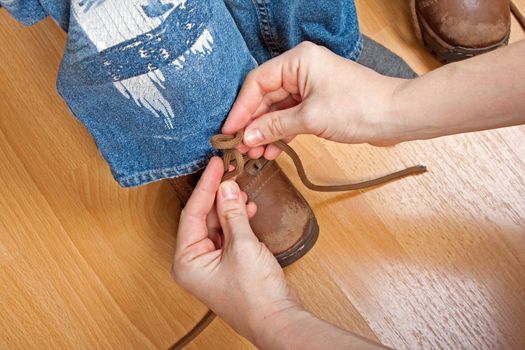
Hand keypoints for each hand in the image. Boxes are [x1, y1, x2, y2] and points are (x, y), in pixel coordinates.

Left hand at [172, 157, 300, 342]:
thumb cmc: (255, 294)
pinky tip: (248, 209)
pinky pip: (228, 234)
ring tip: (242, 192)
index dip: (205, 187)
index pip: (192, 213)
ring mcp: (211, 263)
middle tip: (230, 173)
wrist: (277, 319)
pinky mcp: (228, 264)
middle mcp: (194, 262)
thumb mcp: (242, 246)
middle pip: (203, 218)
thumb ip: (232, 213)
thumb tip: (226, 187)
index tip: (214, 165)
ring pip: (217, 224)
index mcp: (187, 260)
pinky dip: (237, 221)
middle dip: (218, 196)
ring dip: (230, 207)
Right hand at [222, 42, 407, 159]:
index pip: (257, 83)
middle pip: (265, 97)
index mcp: (298, 61)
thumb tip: (247, 134)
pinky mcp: (317, 104)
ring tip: (255, 152)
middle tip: (241, 146)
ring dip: (265, 131)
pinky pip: (290, 117)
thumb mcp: (311, 118)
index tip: (230, 131)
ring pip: (276, 109)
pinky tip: (272, 150)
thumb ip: (275, 126)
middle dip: (253, 123)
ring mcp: (309, 87)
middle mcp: (301, 70)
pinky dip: (281, 133)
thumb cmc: (360, 107)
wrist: (396, 117)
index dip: (241, 108)